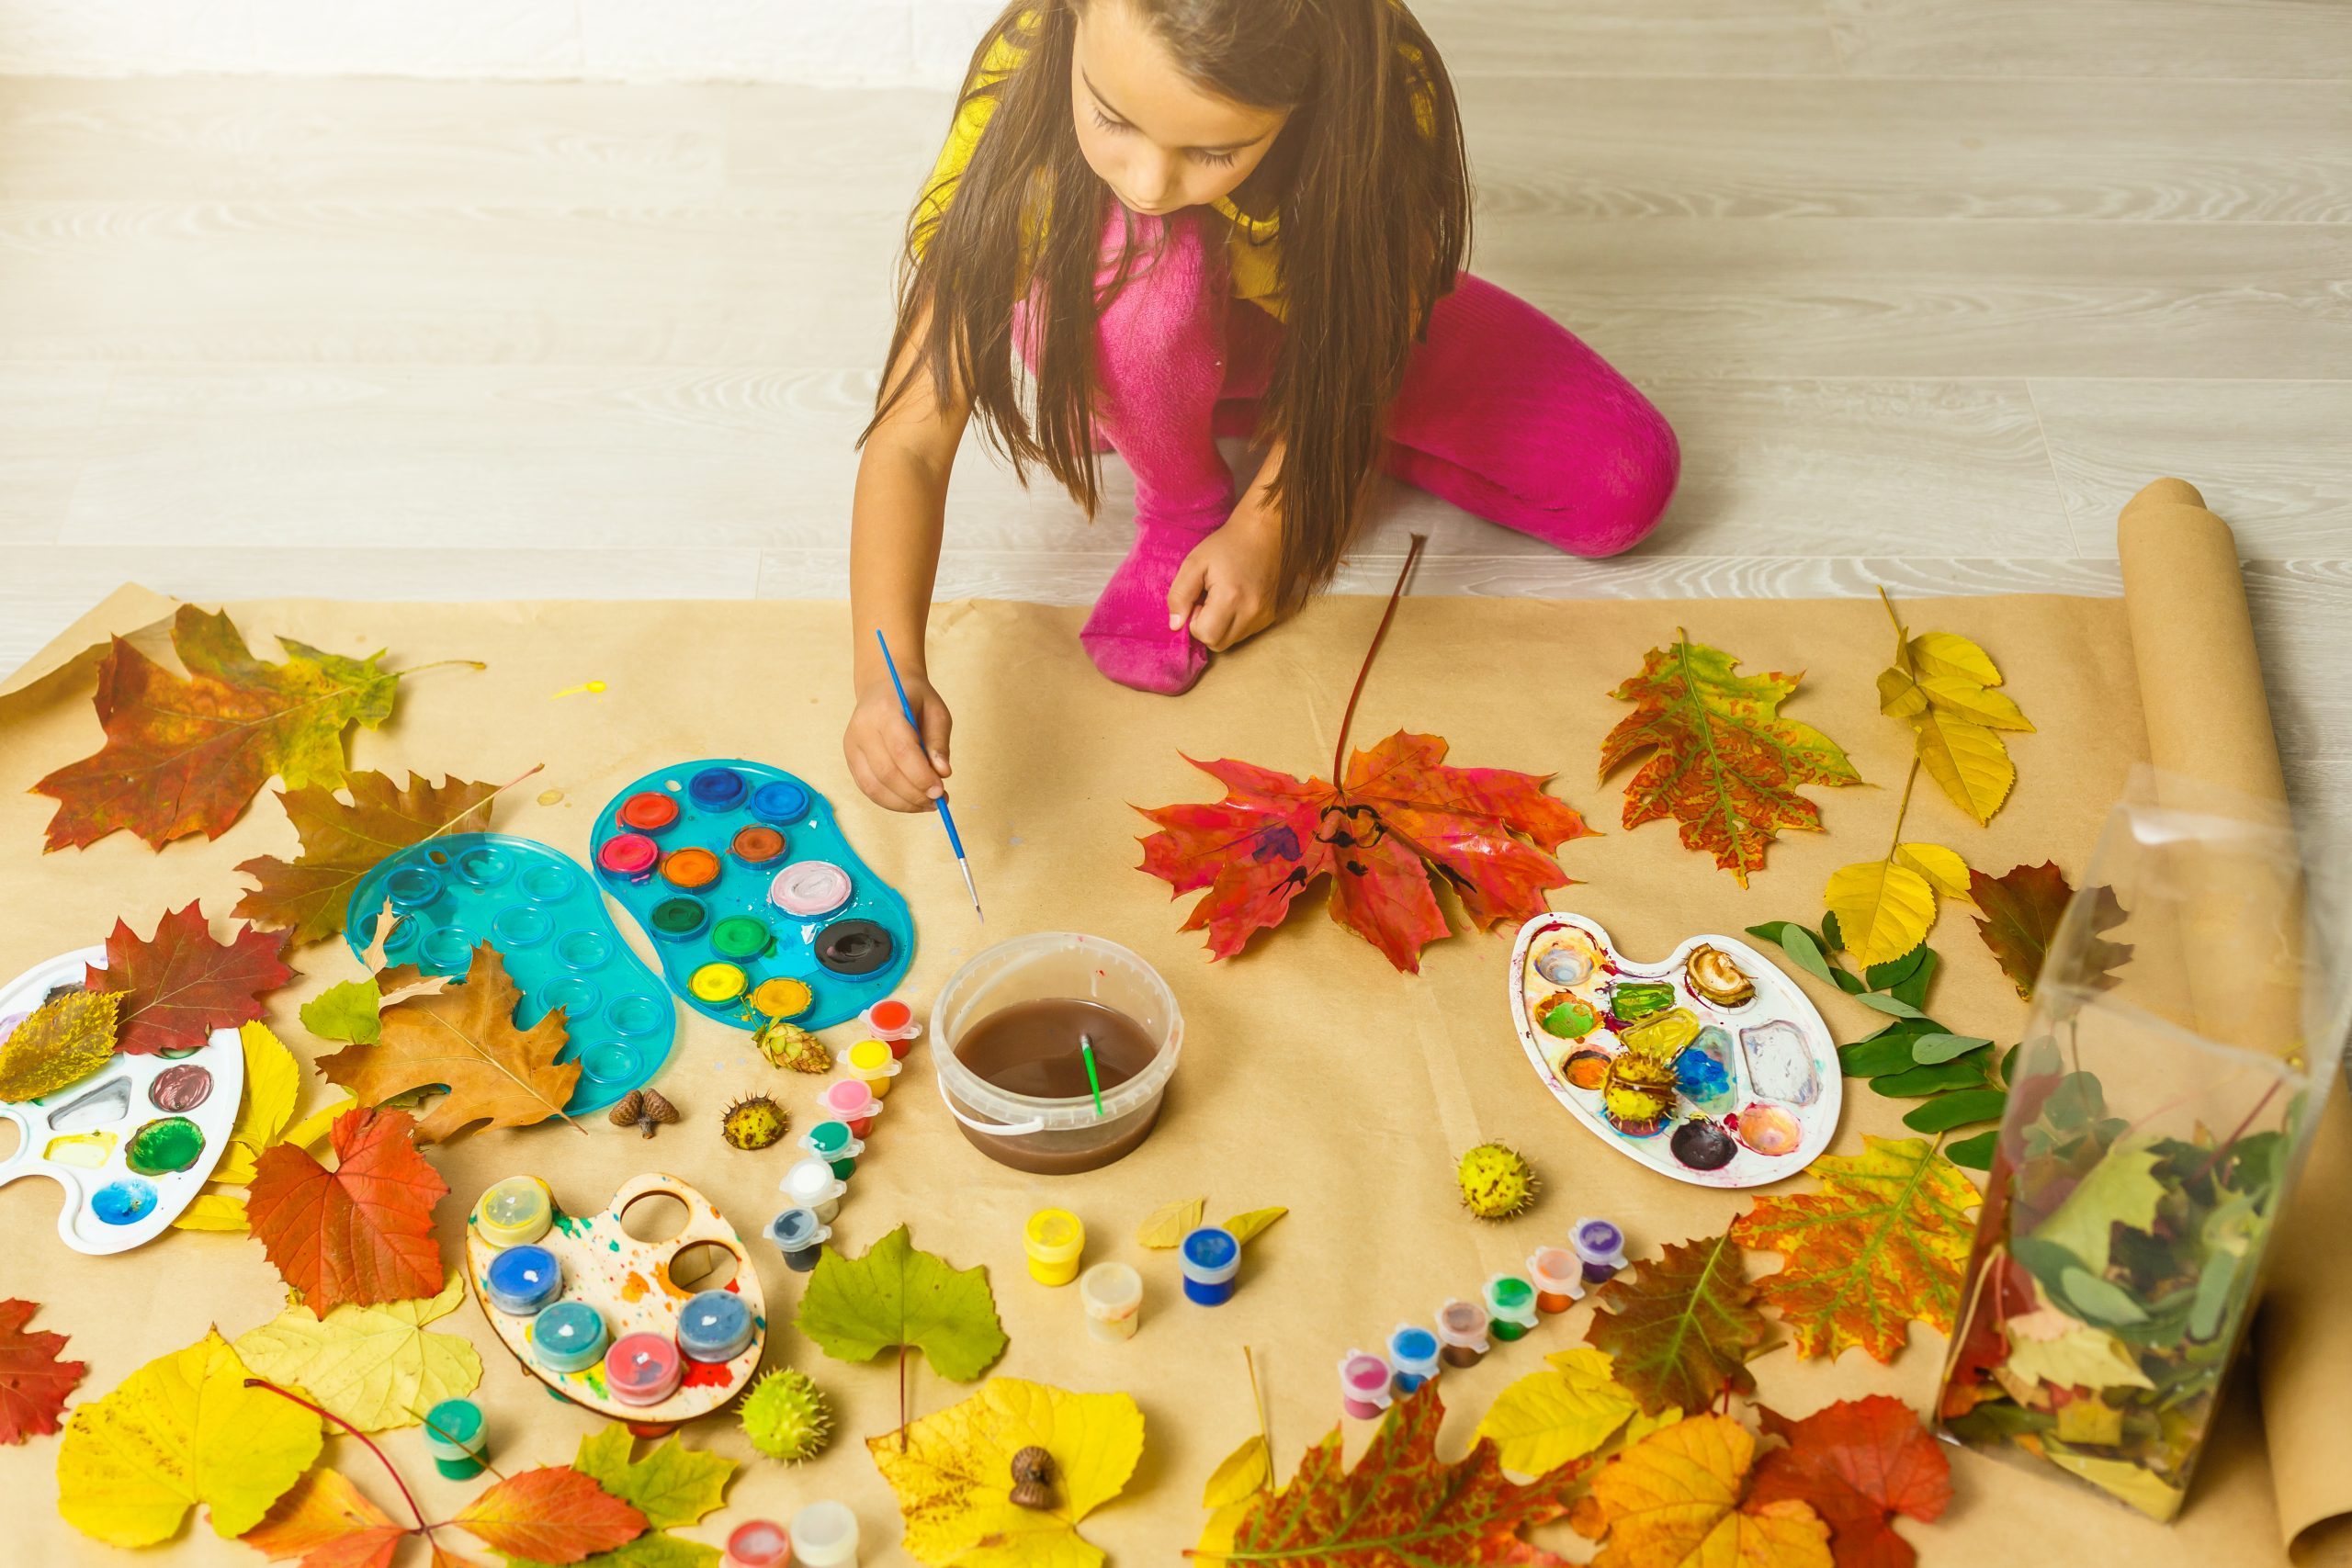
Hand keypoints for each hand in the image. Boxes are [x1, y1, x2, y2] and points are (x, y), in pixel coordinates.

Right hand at [844, 672, 952, 811]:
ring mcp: (852, 745)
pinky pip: (868, 788)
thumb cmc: (913, 699)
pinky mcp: (850, 759)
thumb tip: (943, 774)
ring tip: (927, 804)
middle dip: (914, 793)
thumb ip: (940, 743)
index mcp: (886, 710)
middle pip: (886, 773)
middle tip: (938, 800)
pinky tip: (911, 801)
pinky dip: (891, 801)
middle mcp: (862, 728)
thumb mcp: (937, 712)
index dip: (921, 776)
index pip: (902, 750)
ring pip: (874, 786)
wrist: (883, 687)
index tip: (941, 791)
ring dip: (903, 803)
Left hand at [1167, 503, 1282, 651]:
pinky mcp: (1273, 615)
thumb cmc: (1226, 545)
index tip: (1199, 599)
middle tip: (1209, 600)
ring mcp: (1265, 616)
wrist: (1265, 533)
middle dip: (1207, 627)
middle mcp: (1252, 612)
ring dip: (1222, 626)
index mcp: (1231, 598)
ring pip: (1233, 640)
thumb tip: (1175, 624)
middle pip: (1218, 644)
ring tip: (1224, 598)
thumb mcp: (1194, 563)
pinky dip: (1237, 622)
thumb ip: (1180, 595)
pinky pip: (1247, 632)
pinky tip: (1238, 599)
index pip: (1205, 635)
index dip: (1195, 620)